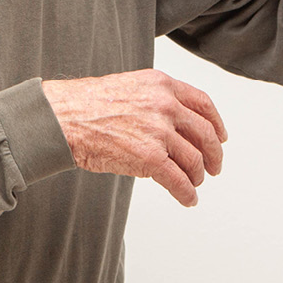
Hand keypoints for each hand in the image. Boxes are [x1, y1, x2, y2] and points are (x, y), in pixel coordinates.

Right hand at [41, 69, 226, 206]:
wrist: (62, 117)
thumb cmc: (85, 104)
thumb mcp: (128, 86)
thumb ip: (154, 98)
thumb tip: (174, 122)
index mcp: (160, 84)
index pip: (203, 103)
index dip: (216, 124)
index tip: (220, 137)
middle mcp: (165, 105)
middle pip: (205, 134)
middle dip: (213, 155)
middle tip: (212, 167)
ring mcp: (159, 131)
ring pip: (194, 161)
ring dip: (197, 177)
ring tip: (192, 184)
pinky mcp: (151, 158)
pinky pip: (180, 181)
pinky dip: (187, 194)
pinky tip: (187, 198)